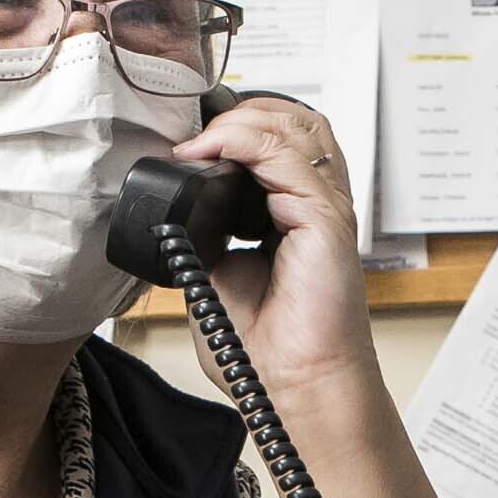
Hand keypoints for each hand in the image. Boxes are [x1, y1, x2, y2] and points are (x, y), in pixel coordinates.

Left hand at [165, 95, 380, 402]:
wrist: (293, 386)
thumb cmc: (267, 347)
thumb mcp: (216, 273)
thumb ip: (204, 233)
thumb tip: (171, 207)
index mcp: (295, 212)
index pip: (279, 139)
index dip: (235, 126)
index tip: (185, 143)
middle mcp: (316, 202)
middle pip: (294, 118)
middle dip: (241, 111)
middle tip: (193, 133)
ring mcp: (325, 206)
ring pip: (295, 125)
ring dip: (240, 120)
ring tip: (199, 142)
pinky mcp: (326, 218)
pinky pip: (286, 154)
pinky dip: (243, 140)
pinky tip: (208, 153)